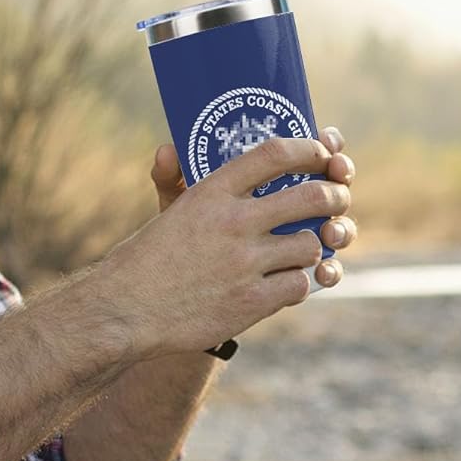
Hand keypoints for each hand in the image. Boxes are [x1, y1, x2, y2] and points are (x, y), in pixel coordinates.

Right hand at [112, 134, 352, 357]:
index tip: (320, 153)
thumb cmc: (143, 262)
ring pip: (311, 246)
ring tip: (301, 250)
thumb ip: (175, 181)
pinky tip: (284, 282)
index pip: (274, 154)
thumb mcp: (164, 214)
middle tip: (336, 200)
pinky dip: (297, 283)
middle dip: (335, 197)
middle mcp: (232, 223)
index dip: (308, 149)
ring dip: (312, 248)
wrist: (124, 312)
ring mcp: (245, 264)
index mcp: (210, 193)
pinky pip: (299, 285)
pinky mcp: (251, 302)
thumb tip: (168, 148)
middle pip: (311, 197)